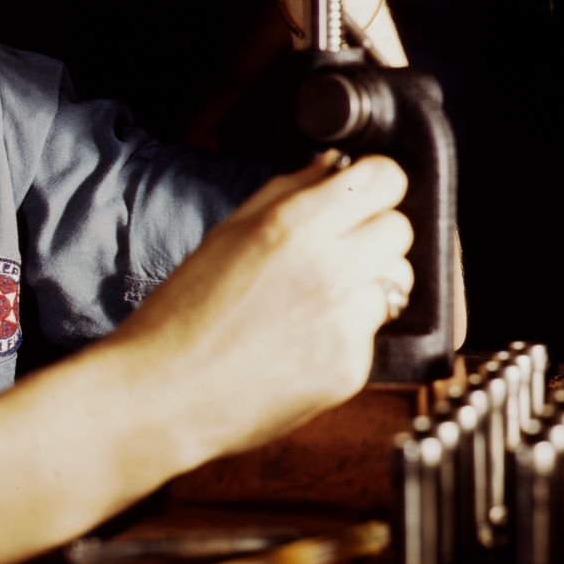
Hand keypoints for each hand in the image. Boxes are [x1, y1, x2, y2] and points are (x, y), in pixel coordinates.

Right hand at [111, 152, 413, 465]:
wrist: (164, 394)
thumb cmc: (181, 315)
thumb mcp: (226, 233)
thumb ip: (287, 192)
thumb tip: (331, 168)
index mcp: (293, 226)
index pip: (386, 179)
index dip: (376, 184)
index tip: (363, 194)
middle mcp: (329, 269)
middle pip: (400, 229)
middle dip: (373, 234)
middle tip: (336, 251)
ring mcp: (345, 322)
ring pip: (396, 283)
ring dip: (367, 285)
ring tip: (315, 301)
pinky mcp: (351, 368)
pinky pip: (372, 333)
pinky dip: (347, 333)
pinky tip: (302, 341)